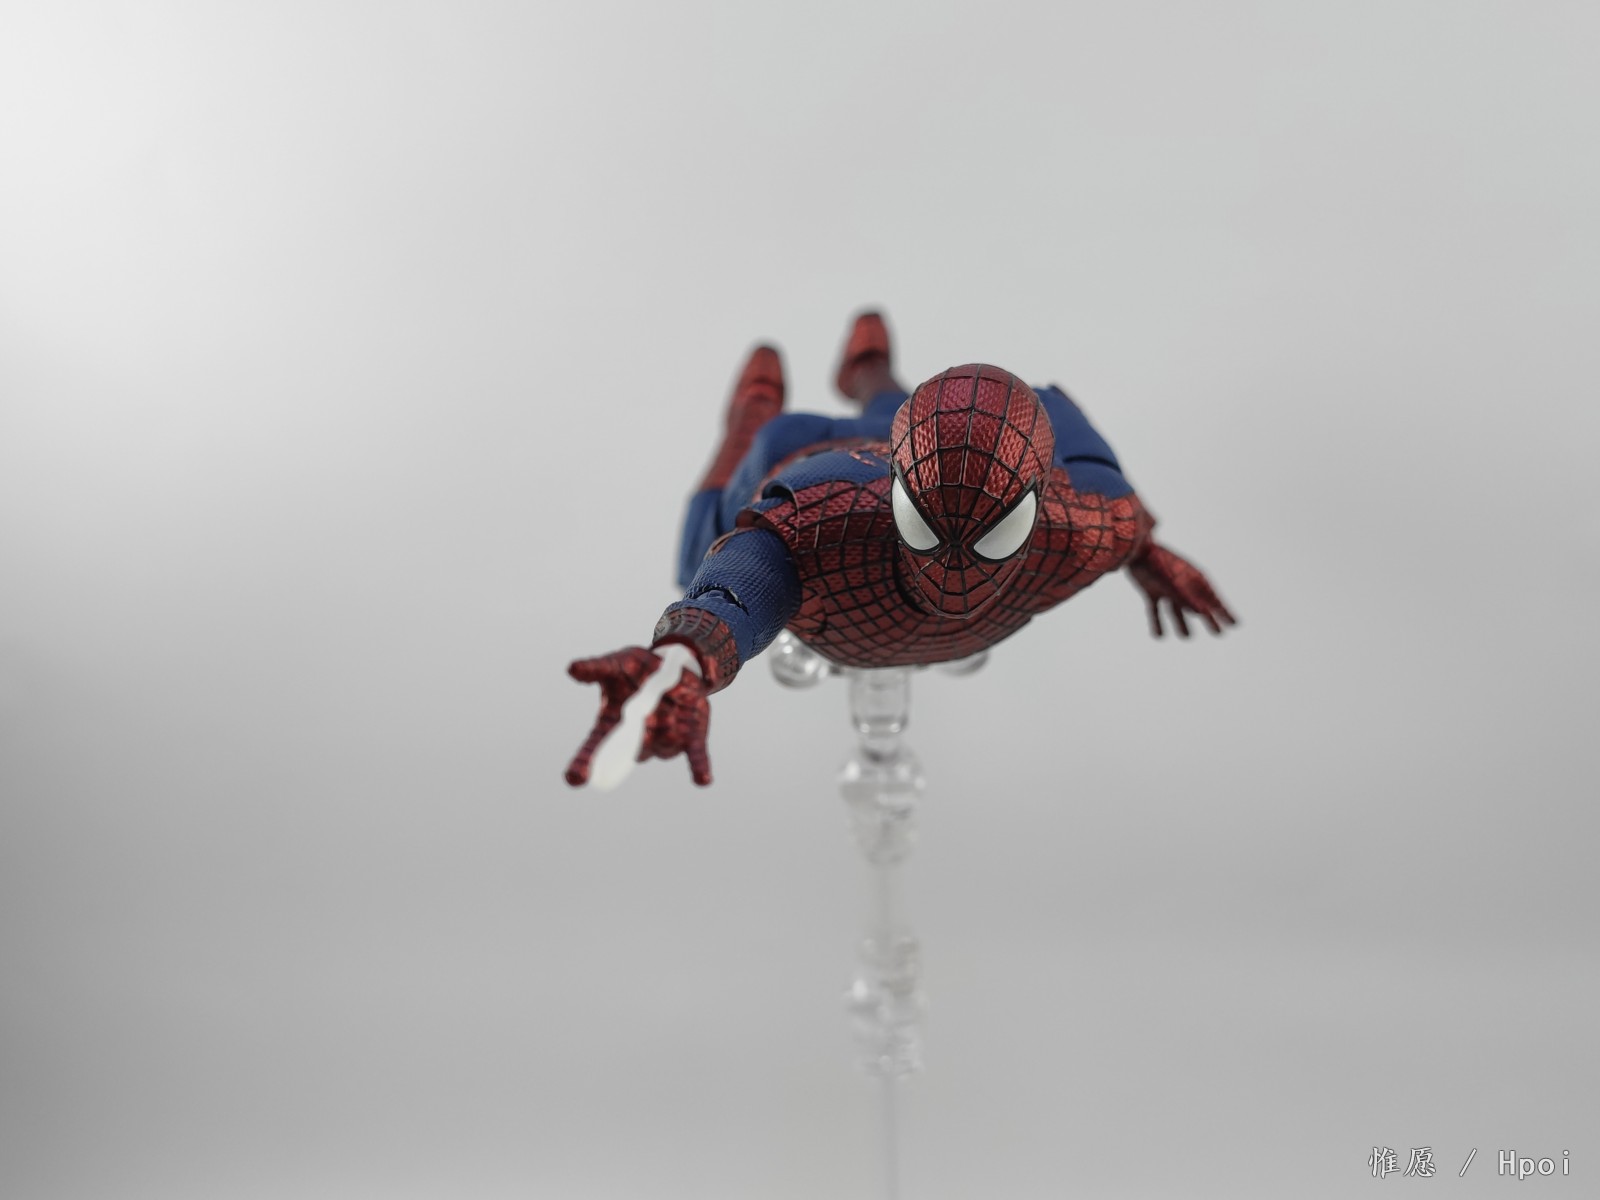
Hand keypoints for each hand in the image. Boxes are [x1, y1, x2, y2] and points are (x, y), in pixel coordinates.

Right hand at [565, 645, 712, 786]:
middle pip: (625, 756)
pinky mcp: (690, 737)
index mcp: (613, 724)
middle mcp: (637, 739)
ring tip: (665, 702)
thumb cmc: (636, 669)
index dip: (584, 763)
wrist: (672, 666)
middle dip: (616, 764)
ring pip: (660, 747)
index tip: (574, 779)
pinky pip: (695, 755)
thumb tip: (572, 669)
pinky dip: (699, 766)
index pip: (594, 747)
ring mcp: (664, 740)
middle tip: (608, 765)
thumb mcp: (617, 662)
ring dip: (662, 731)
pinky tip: (702, 779)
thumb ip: (597, 668)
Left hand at [1127, 543, 1236, 637]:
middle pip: (1199, 606)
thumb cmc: (1158, 564)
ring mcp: (1166, 587)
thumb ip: (1187, 598)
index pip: (1213, 600)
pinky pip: (1155, 610)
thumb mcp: (1174, 583)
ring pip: (1177, 610)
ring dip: (1181, 623)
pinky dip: (1157, 623)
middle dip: (1209, 620)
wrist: (1136, 550)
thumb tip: (1203, 614)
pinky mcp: (1151, 590)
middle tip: (1219, 634)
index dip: (1224, 612)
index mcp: (1193, 579)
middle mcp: (1182, 584)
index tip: (1235, 624)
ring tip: (1187, 637)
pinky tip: (1158, 636)